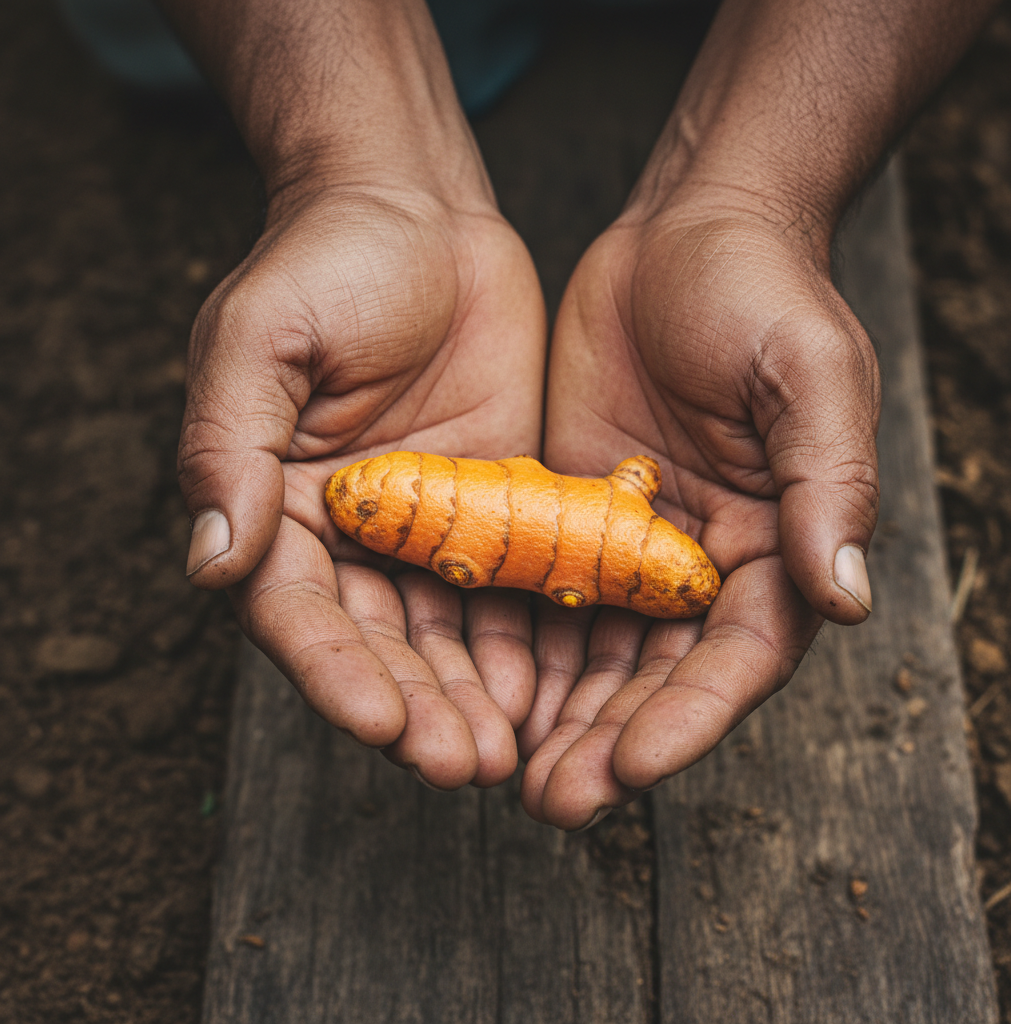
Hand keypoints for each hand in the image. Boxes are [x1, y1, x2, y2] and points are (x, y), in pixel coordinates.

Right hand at [178, 183, 545, 788]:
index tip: (380, 723)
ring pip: (447, 634)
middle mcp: (350, 536)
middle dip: (419, 708)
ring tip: (511, 751)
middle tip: (466, 764)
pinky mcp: (493, 508)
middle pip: (379, 645)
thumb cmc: (325, 263)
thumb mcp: (260, 341)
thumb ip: (228, 449)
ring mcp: (427, 528)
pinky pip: (510, 585)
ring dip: (475, 696)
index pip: (297, 614)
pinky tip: (552, 687)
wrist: (419, 216)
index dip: (335, 673)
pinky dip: (527, 639)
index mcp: (277, 508)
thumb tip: (212, 563)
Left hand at [520, 196, 879, 828]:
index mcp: (776, 544)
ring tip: (504, 771)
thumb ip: (825, 486)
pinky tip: (475, 683)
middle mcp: (703, 560)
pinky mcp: (571, 507)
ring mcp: (631, 540)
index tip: (633, 767)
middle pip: (658, 674)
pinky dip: (514, 640)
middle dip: (606, 739)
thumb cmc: (765, 292)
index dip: (690, 718)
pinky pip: (541, 586)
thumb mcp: (809, 376)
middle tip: (551, 801)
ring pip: (594, 649)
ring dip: (554, 714)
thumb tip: (845, 599)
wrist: (687, 230)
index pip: (739, 657)